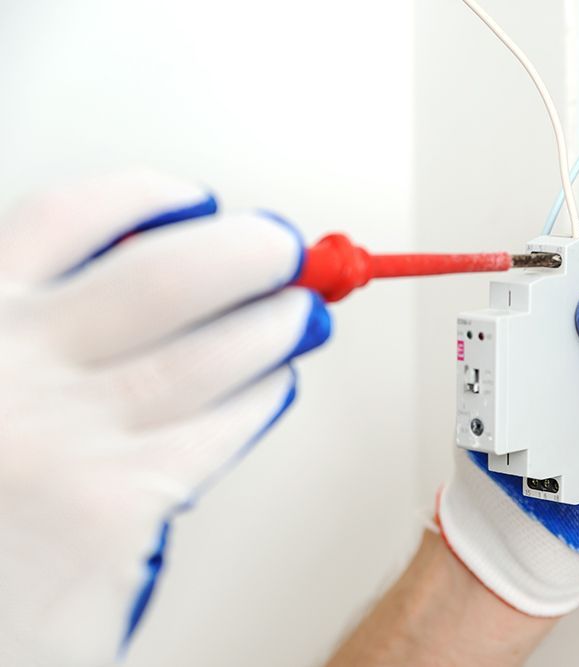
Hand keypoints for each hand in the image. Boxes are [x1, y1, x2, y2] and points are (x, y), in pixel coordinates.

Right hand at [0, 170, 329, 664]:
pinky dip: (260, 399)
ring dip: (275, 324)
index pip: (66, 221)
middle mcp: (10, 366)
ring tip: (302, 317)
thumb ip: (39, 336)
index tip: (193, 201)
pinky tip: (272, 389)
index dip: (146, 200)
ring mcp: (64, 437)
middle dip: (249, 252)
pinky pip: (216, 431)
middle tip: (285, 252)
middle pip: (167, 274)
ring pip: (208, 351)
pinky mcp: (110, 509)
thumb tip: (127, 292)